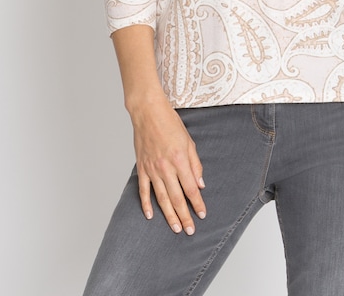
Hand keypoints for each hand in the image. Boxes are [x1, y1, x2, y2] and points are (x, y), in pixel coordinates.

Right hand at [130, 97, 205, 234]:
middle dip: (185, 215)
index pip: (191, 188)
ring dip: (169, 214)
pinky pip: (144, 190)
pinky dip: (146, 204)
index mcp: (179, 160)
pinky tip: (151, 215)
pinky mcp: (142, 167)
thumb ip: (195, 164)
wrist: (148, 112)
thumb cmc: (170, 123)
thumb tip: (200, 183)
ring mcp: (152, 169)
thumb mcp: (189, 141)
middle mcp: (165, 168)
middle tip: (190, 230)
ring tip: (175, 228)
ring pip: (161, 198)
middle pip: (177, 197)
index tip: (202, 214)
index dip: (197, 203)